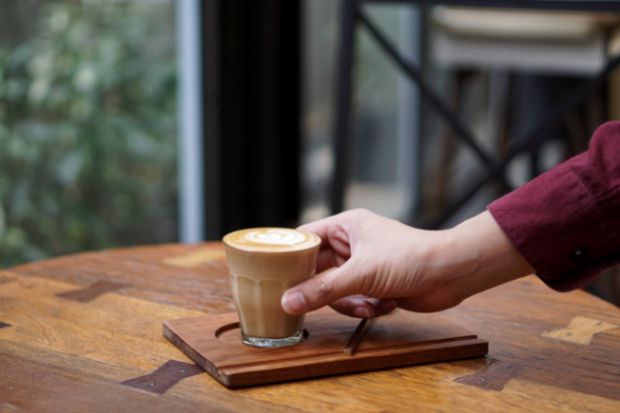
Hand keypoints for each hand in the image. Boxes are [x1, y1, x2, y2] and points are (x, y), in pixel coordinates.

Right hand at [281, 209, 532, 317]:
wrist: (451, 274)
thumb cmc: (410, 258)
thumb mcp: (361, 274)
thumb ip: (322, 289)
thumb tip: (288, 302)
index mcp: (345, 226)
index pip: (305, 238)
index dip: (288, 256)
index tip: (272, 275)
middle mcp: (351, 243)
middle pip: (317, 269)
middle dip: (322, 289)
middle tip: (310, 304)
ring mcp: (362, 265)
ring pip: (334, 290)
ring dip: (349, 302)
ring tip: (367, 303)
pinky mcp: (374, 284)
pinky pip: (352, 300)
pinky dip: (364, 307)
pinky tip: (383, 305)